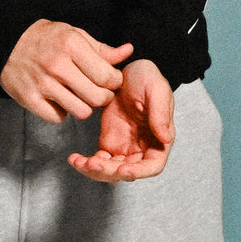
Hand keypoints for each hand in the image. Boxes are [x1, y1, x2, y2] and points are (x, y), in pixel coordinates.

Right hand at [0, 19, 133, 123]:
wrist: (6, 43)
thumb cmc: (47, 39)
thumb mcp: (75, 35)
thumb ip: (102, 49)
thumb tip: (128, 51)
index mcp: (72, 45)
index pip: (107, 77)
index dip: (114, 82)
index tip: (109, 80)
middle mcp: (57, 64)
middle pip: (97, 98)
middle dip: (102, 97)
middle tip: (96, 91)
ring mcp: (42, 83)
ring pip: (81, 112)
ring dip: (82, 106)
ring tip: (75, 94)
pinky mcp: (29, 99)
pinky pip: (58, 118)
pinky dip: (61, 112)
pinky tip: (57, 98)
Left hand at [67, 58, 174, 181]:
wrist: (126, 69)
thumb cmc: (146, 77)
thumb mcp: (156, 89)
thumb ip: (160, 114)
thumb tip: (165, 138)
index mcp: (159, 140)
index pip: (153, 165)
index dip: (139, 172)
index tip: (123, 169)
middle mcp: (142, 149)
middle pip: (128, 172)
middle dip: (110, 172)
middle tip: (94, 164)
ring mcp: (124, 147)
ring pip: (111, 170)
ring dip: (96, 171)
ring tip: (80, 162)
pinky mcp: (109, 142)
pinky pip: (99, 160)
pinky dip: (87, 164)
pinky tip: (75, 159)